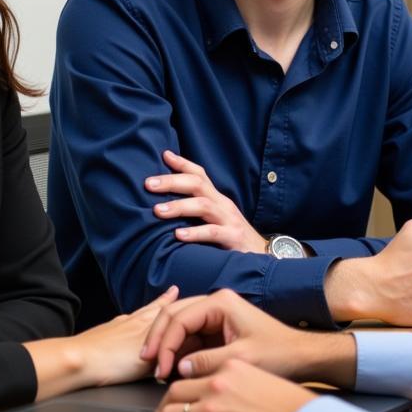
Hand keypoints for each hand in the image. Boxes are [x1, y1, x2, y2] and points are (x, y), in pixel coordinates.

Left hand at [72, 286, 179, 386]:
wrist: (76, 361)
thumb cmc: (111, 361)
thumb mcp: (148, 358)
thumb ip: (166, 350)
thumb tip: (186, 343)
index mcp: (142, 323)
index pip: (163, 309)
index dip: (172, 302)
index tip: (178, 291)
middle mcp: (129, 320)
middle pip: (150, 309)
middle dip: (162, 302)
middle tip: (172, 291)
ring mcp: (113, 327)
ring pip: (135, 315)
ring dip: (147, 310)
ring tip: (152, 306)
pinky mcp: (100, 337)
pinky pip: (121, 324)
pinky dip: (129, 321)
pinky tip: (124, 325)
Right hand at [140, 288, 354, 386]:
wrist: (301, 356)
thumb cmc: (279, 353)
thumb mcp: (242, 359)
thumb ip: (208, 363)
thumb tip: (180, 369)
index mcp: (220, 302)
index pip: (180, 318)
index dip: (166, 344)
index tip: (160, 368)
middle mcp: (215, 303)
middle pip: (173, 315)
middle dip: (159, 340)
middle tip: (148, 363)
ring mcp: (214, 315)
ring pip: (178, 325)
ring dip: (166, 346)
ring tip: (157, 370)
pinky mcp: (215, 330)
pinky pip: (188, 337)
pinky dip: (177, 352)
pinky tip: (171, 370)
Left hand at [145, 150, 265, 252]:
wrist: (263, 256)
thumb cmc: (231, 238)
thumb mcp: (214, 219)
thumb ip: (195, 210)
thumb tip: (164, 204)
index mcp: (217, 198)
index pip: (200, 175)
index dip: (182, 163)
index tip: (163, 155)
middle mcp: (223, 204)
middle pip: (197, 184)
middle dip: (171, 182)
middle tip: (148, 184)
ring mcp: (229, 220)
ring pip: (203, 206)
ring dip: (179, 206)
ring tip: (158, 211)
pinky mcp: (233, 238)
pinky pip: (213, 233)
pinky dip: (195, 232)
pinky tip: (178, 235)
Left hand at [145, 360, 315, 411]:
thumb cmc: (288, 407)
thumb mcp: (260, 377)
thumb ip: (235, 378)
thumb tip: (220, 388)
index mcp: (228, 369)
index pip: (193, 373)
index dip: (180, 385)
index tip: (176, 393)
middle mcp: (215, 387)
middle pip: (175, 392)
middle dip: (163, 403)